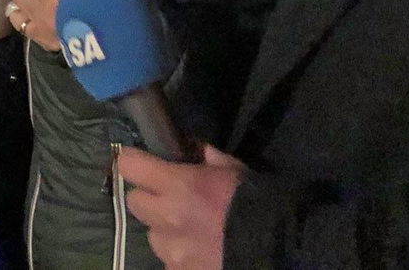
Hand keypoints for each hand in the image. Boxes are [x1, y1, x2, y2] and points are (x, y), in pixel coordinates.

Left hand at [117, 144, 245, 269]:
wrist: (278, 249)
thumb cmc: (257, 204)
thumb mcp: (235, 172)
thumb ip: (210, 159)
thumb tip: (199, 149)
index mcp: (177, 186)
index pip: (129, 166)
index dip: (134, 162)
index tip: (142, 162)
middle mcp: (166, 218)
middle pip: (135, 202)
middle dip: (149, 198)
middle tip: (170, 199)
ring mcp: (171, 251)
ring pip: (151, 235)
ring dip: (164, 231)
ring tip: (190, 232)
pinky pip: (169, 262)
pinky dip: (179, 257)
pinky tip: (199, 253)